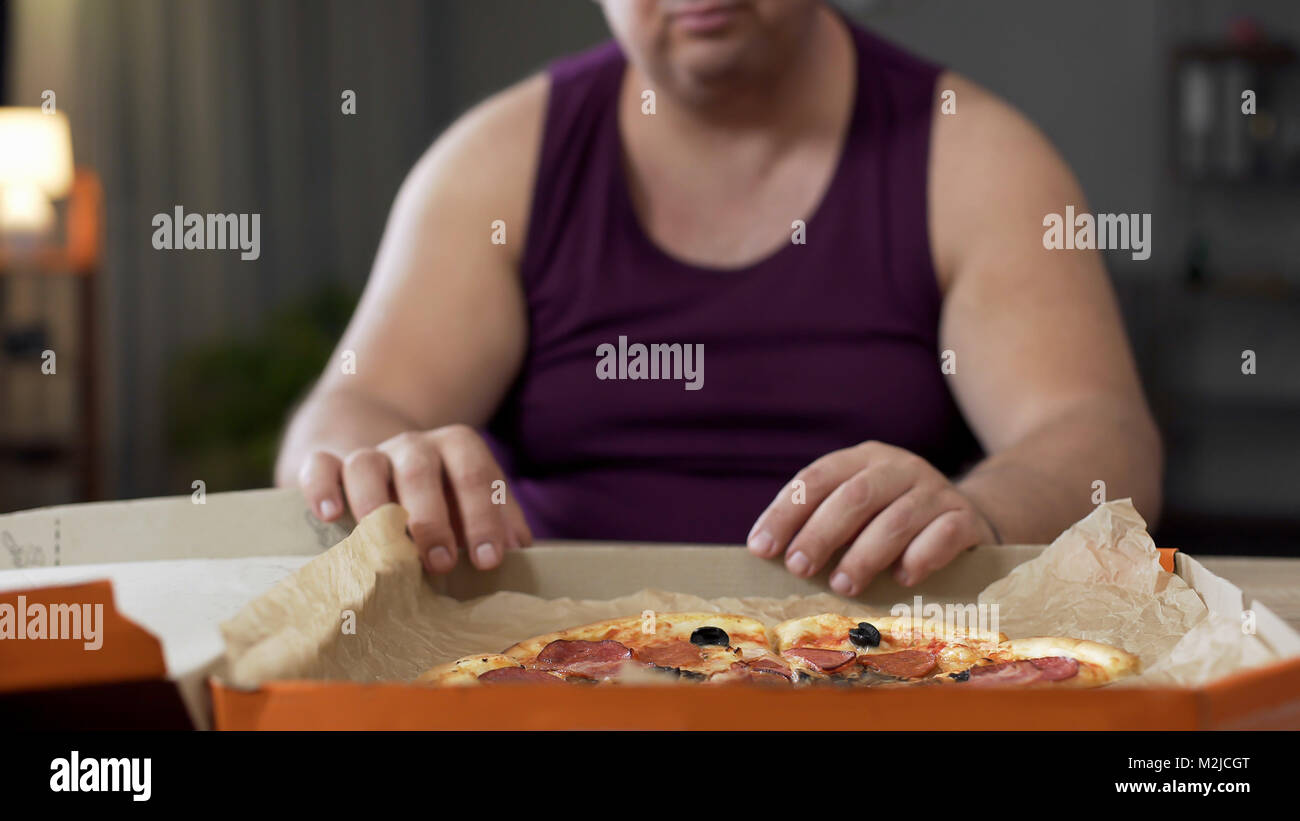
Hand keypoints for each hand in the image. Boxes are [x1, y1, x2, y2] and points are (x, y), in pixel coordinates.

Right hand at [296, 425, 532, 573]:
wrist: (386, 462)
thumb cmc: (443, 499)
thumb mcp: (474, 502)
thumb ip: (497, 522)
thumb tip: (520, 550)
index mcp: (457, 448)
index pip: (475, 474)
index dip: (484, 517)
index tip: (489, 560)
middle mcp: (413, 446)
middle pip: (420, 469)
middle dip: (432, 519)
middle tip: (441, 564)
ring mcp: (369, 453)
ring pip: (366, 464)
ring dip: (377, 506)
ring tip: (384, 548)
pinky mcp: (328, 463)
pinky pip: (320, 465)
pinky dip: (322, 487)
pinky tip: (332, 516)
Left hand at [746, 441, 996, 594]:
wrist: (968, 514)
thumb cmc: (892, 518)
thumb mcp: (857, 509)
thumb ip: (821, 522)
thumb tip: (769, 555)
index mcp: (863, 458)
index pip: (817, 478)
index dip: (785, 512)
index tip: (761, 548)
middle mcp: (899, 467)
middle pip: (855, 496)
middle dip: (820, 534)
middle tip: (798, 568)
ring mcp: (935, 491)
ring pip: (898, 518)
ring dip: (865, 555)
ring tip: (842, 585)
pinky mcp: (966, 518)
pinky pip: (943, 535)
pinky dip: (920, 557)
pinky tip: (902, 578)